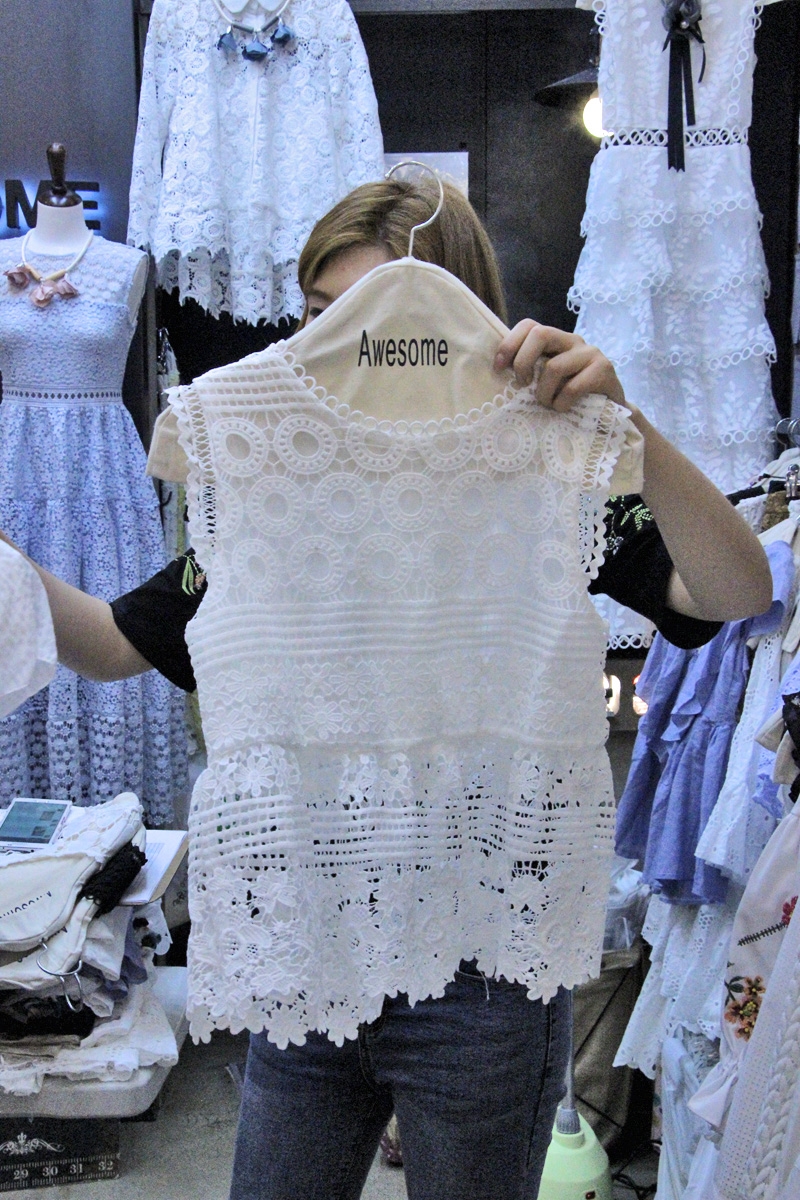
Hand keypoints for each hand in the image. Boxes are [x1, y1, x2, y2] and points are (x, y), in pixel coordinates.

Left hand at [494, 320, 626, 411]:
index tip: (498, 368)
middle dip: (523, 362)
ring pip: (554, 367)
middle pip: (540, 333)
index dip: (509, 344)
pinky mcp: (604, 369)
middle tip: (523, 385)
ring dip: (544, 393)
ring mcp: (590, 353)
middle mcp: (573, 340)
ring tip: (548, 405)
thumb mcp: (548, 382)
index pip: (529, 325)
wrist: (610, 412)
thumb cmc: (572, 397)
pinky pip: (572, 387)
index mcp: (556, 341)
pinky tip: (563, 409)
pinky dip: (562, 403)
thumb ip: (531, 372)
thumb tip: (499, 372)